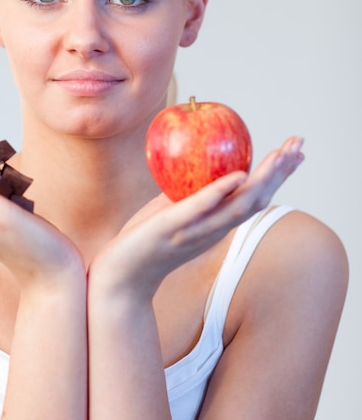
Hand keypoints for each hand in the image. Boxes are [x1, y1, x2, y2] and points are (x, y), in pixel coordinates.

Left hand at [89, 136, 304, 300]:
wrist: (121, 275)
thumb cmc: (145, 240)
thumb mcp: (172, 210)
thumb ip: (190, 192)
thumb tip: (198, 160)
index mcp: (215, 224)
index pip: (254, 198)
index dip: (277, 177)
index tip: (296, 153)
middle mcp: (212, 230)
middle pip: (256, 200)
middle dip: (280, 172)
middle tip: (299, 144)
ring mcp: (195, 232)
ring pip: (237, 207)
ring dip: (262, 181)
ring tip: (279, 156)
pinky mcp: (172, 231)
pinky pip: (198, 210)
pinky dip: (219, 193)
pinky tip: (235, 176)